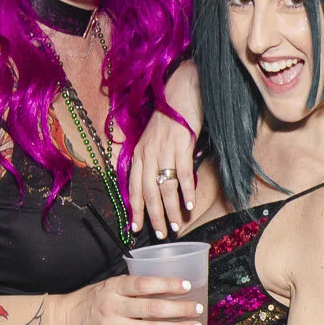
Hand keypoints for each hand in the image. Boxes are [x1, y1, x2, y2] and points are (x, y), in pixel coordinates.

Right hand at [44, 276, 203, 324]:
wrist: (64, 321)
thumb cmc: (91, 300)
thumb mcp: (108, 285)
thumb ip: (132, 287)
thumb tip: (168, 286)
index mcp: (113, 288)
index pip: (143, 284)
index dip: (167, 285)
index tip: (186, 286)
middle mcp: (112, 307)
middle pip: (151, 309)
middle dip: (179, 310)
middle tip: (198, 309)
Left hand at [129, 61, 201, 235]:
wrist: (182, 90)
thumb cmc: (171, 116)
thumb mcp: (155, 140)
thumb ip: (154, 161)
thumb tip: (159, 185)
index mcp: (139, 153)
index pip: (133, 188)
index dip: (135, 210)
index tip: (136, 228)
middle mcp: (148, 153)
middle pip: (148, 193)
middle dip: (154, 216)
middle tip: (161, 234)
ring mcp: (164, 149)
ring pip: (165, 187)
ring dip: (171, 210)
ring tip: (177, 225)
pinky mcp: (181, 144)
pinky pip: (182, 173)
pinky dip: (186, 191)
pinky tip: (190, 204)